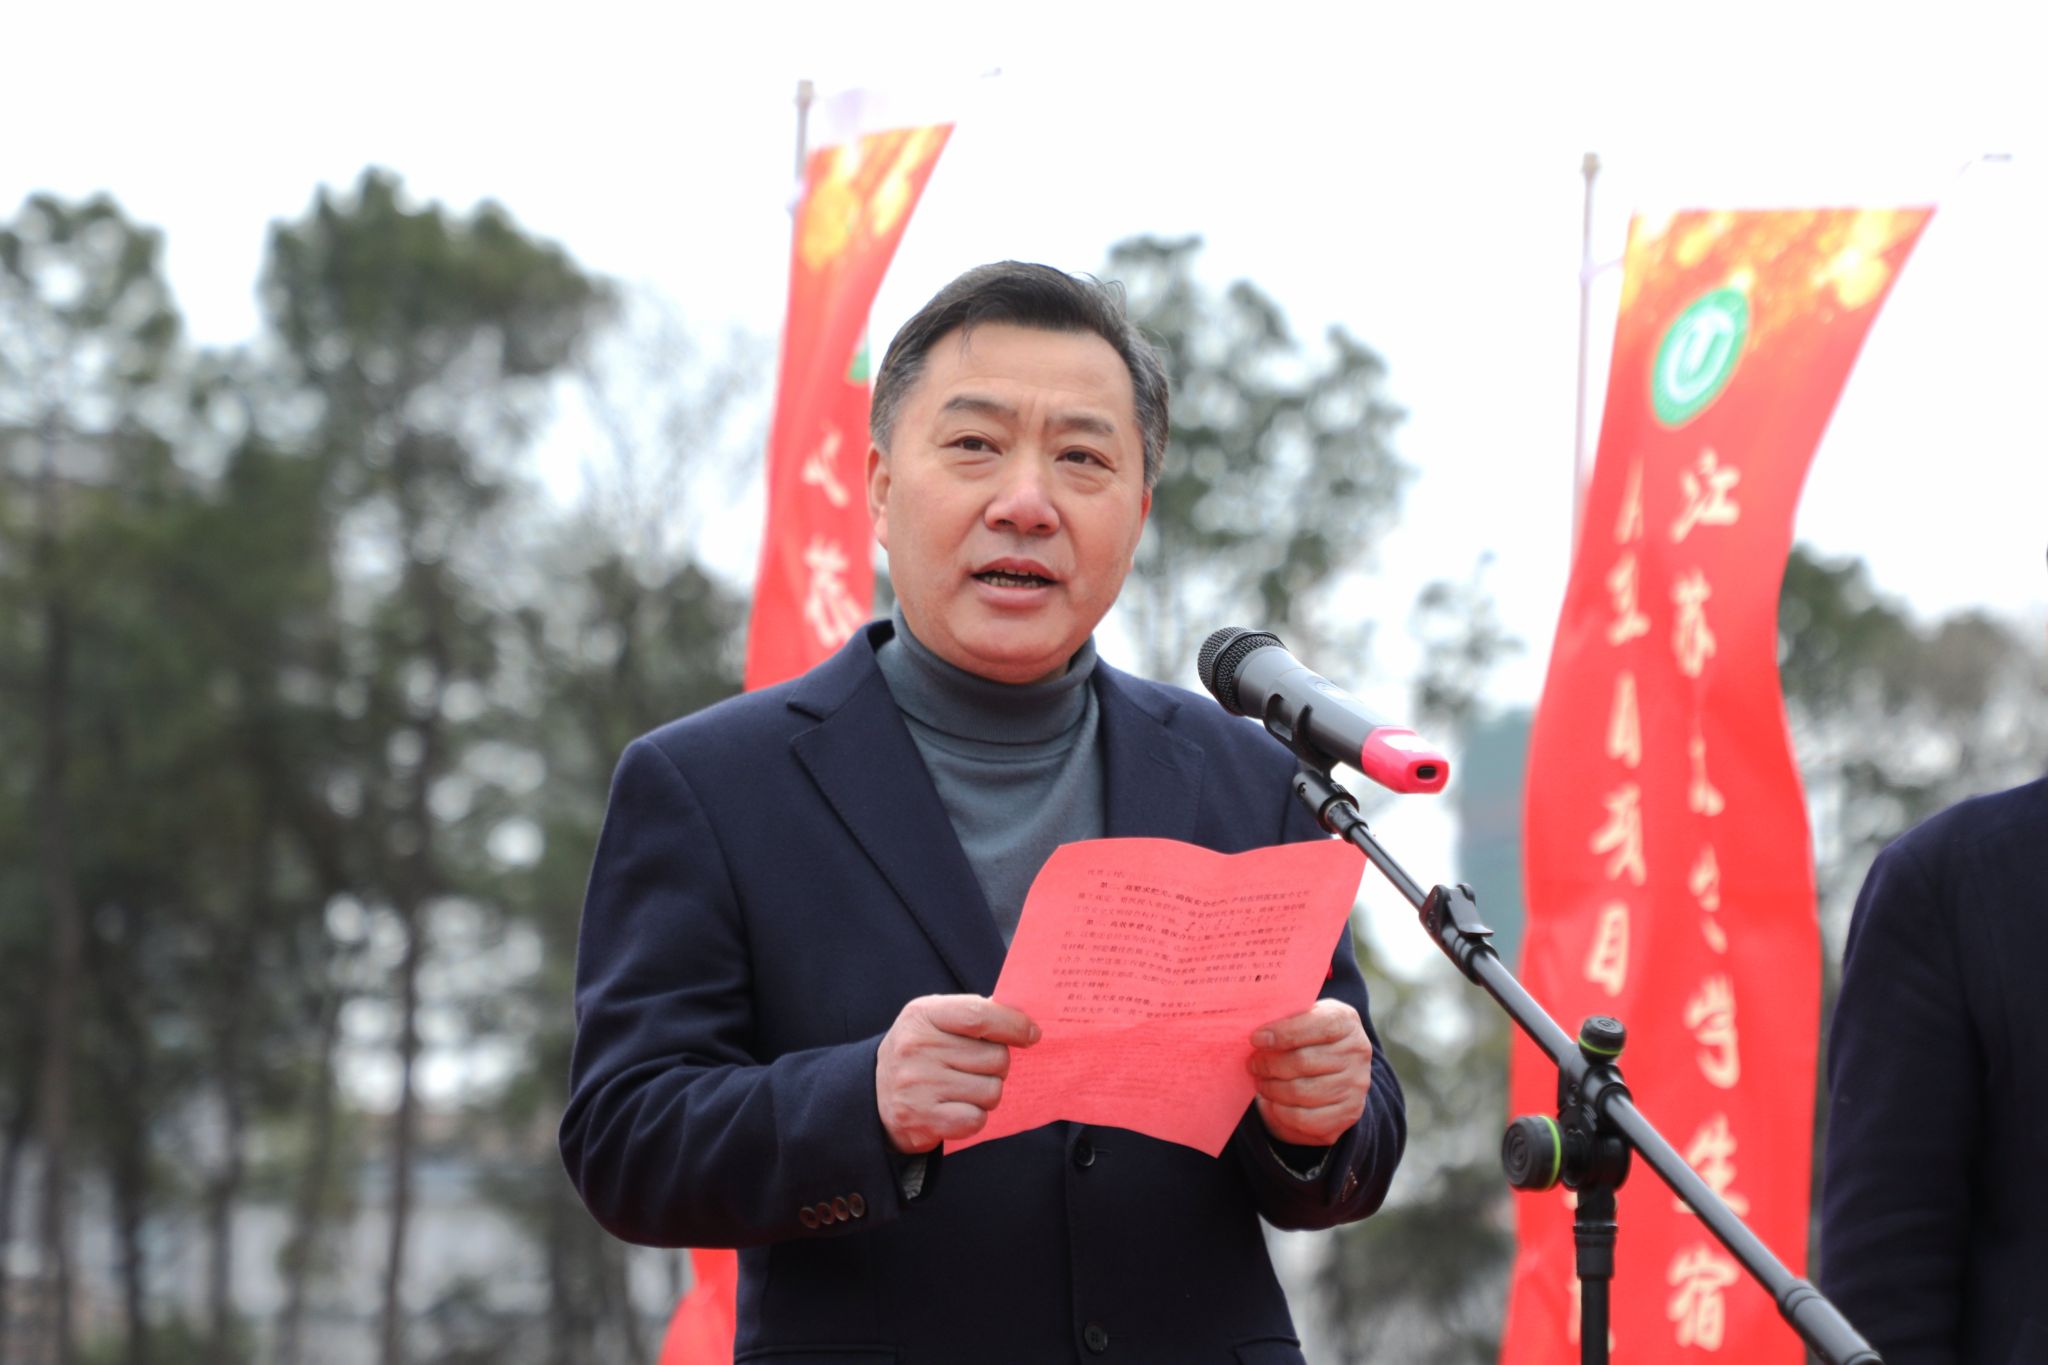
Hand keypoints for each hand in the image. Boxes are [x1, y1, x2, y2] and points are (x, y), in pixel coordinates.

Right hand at [875, 994, 1038, 1153]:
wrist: (874, 1096)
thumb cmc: (919, 1052)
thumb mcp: (934, 1020)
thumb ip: (974, 1014)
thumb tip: (1023, 1020)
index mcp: (922, 1015)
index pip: (979, 1015)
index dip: (1014, 1025)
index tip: (1032, 1034)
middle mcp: (917, 1048)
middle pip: (995, 1057)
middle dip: (997, 1065)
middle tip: (977, 1067)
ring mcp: (918, 1085)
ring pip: (992, 1090)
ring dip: (987, 1092)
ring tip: (963, 1088)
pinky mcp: (923, 1119)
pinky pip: (977, 1118)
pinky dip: (974, 1116)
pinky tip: (956, 1108)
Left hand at [1247, 999, 1373, 1147]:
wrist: (1336, 1067)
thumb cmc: (1309, 1036)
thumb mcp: (1302, 1017)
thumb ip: (1284, 1018)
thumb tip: (1257, 1033)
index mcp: (1345, 1020)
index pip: (1318, 1025)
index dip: (1284, 1033)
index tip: (1256, 1039)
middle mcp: (1357, 1052)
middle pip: (1304, 1062)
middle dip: (1270, 1064)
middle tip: (1253, 1064)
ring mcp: (1356, 1085)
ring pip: (1301, 1092)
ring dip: (1272, 1088)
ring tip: (1261, 1082)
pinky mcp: (1348, 1113)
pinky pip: (1305, 1118)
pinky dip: (1282, 1112)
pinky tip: (1274, 1102)